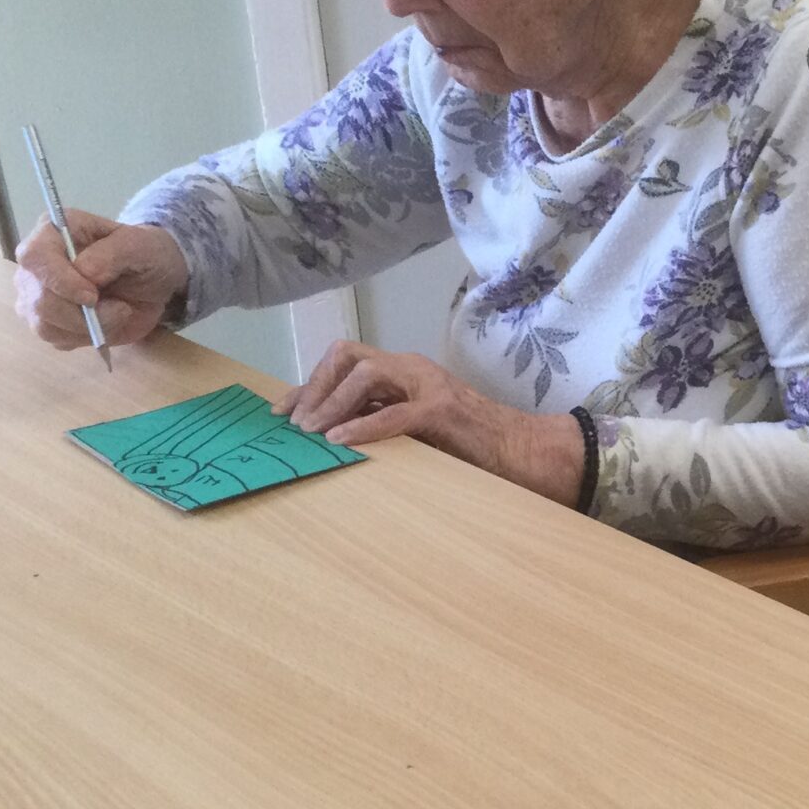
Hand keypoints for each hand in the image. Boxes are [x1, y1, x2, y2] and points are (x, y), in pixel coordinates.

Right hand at [14, 212, 188, 349]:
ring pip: (44, 325)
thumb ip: (112, 254)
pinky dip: (87, 337)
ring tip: (118, 312)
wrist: (151, 280)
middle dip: (82, 313)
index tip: (92, 296)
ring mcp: (36, 294)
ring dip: (88, 327)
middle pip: (38, 298)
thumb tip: (84, 273)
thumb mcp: (140, 245)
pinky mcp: (47, 321)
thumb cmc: (142, 254)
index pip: (34, 256)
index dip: (59, 280)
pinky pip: (57, 339)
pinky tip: (106, 323)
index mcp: (53, 232)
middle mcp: (37, 264)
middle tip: (121, 309)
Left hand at [274, 341, 585, 505]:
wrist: (527, 453)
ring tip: (312, 433)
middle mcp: (413, 370)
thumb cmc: (472, 446)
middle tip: (294, 423)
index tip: (281, 410)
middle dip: (314, 385)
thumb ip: (384, 421)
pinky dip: (363, 426)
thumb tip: (332, 437)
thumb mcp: (417, 430)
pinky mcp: (444, 411)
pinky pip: (394, 413)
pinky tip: (341, 442)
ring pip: (366, 374)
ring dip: (332, 403)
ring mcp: (429, 386)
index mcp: (405, 373)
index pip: (345, 361)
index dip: (309, 383)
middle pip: (347, 355)